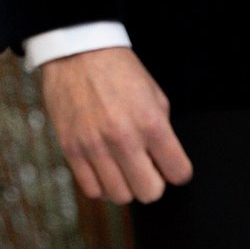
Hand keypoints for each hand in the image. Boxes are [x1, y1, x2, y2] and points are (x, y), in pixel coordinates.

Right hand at [36, 48, 191, 203]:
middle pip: (149, 193)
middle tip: (146, 167)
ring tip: (123, 167)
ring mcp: (94, 146)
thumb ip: (164, 132)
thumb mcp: (155, 96)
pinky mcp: (71, 149)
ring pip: (120, 196)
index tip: (170, 165)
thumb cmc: (119, 72)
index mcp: (151, 124)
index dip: (177, 171)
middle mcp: (123, 139)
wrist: (76, 52)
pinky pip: (92, 190)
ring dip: (126, 185)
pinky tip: (104, 168)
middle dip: (152, 183)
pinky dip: (101, 184)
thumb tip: (165, 163)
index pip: (178, 173)